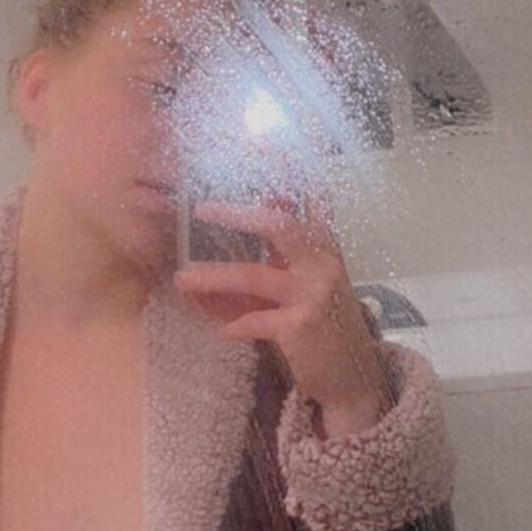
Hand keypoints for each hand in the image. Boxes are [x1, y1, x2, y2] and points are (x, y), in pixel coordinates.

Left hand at [174, 194, 392, 434]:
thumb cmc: (320, 327)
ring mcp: (315, 291)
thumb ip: (267, 267)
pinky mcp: (302, 324)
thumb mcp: (302, 287)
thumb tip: (214, 259)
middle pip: (277, 224)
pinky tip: (222, 330)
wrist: (351, 376)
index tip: (257, 154)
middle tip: (201, 210)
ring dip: (211, 278)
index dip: (282, 174)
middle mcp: (323, 262)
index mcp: (323, 246)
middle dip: (235, 214)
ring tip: (181, 281)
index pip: (306, 199)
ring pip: (253, 275)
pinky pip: (255, 320)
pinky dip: (233, 324)